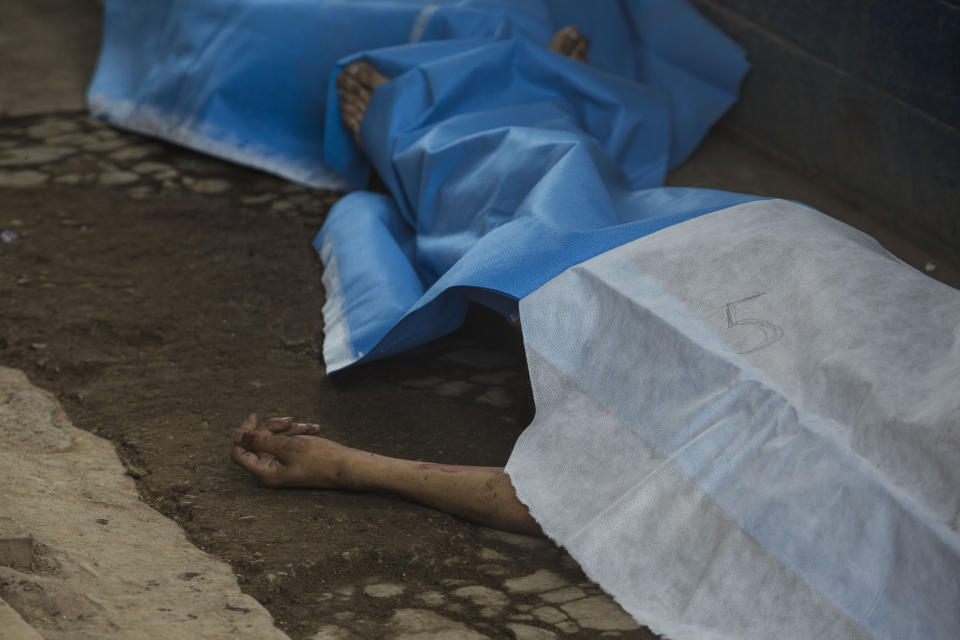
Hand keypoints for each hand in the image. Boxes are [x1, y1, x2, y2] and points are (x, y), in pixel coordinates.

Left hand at [230, 413, 354, 488]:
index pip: (240, 453)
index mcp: (266, 472)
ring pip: (274, 439)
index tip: (255, 417)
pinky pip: (288, 442)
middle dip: (273, 427)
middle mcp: (271, 470)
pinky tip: (313, 429)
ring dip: (289, 429)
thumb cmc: (319, 459)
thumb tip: (237, 436)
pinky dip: (298, 433)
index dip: (243, 434)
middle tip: (290, 420)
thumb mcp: (288, 446)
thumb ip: (260, 441)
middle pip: (258, 442)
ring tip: (308, 427)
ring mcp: (282, 465)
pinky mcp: (293, 459)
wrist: (346, 465)